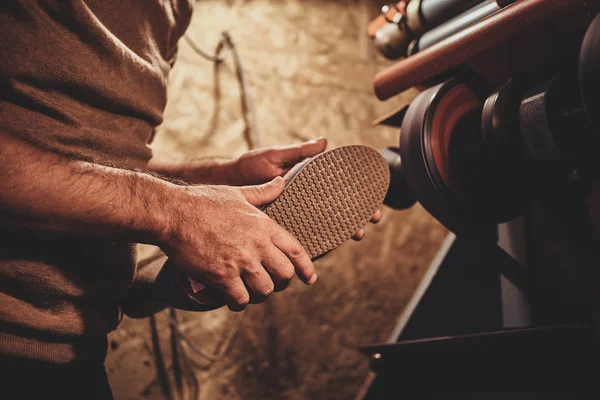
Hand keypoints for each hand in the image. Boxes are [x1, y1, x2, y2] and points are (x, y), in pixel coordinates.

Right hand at [161, 177, 316, 310]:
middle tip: (270, 284)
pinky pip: (241, 299)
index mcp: (264, 225)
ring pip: (264, 290)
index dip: (306, 268)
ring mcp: (240, 261)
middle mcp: (257, 244)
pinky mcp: (222, 275)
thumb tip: (281, 182)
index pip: (295, 251)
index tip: (310, 279)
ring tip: (249, 292)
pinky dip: (238, 303)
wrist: (173, 213)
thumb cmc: (203, 201)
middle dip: (279, 283)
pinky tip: (232, 299)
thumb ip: (262, 192)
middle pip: (284, 275)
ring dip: (258, 295)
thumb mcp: (237, 193)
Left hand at [229, 138, 381, 240]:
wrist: (226, 184)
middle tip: (369, 222)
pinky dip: (318, 242)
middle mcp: (305, 199)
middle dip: (357, 216)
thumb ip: (299, 152)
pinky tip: (329, 248)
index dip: (358, 196)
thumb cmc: (250, 166)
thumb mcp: (275, 156)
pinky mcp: (284, 228)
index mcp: (307, 181)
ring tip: (355, 235)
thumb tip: (324, 142)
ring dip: (343, 230)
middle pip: (338, 209)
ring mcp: (296, 215)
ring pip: (325, 224)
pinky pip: (305, 236)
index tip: (373, 201)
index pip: (339, 188)